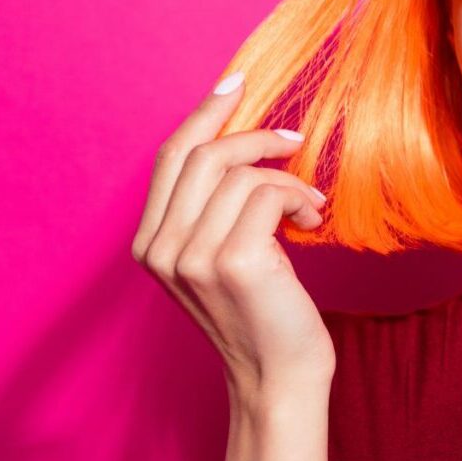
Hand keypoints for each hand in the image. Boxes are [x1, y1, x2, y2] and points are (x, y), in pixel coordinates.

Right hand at [131, 71, 335, 401]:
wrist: (279, 378)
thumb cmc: (262, 314)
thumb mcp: (222, 256)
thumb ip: (214, 209)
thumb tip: (244, 141)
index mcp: (150, 245)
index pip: (170, 158)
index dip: (204, 114)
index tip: (237, 82)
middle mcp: (160, 249)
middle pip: (202, 155)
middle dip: (256, 137)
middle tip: (296, 140)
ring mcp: (192, 256)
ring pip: (240, 173)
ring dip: (287, 179)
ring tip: (309, 206)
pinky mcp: (233, 261)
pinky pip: (267, 194)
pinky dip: (297, 197)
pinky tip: (311, 220)